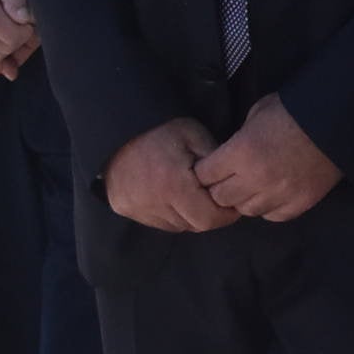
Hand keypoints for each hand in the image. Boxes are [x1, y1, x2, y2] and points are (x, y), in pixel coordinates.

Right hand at [104, 118, 239, 233]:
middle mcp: (153, 203)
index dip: (226, 215)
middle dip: (210, 215)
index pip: (208, 218)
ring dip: (190, 215)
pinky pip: (158, 221)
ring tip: (194, 193)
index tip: (234, 203)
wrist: (119, 127)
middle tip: (218, 199)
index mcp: (173, 185)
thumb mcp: (195, 136)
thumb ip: (217, 163)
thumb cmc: (162, 129)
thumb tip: (233, 185)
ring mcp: (136, 208)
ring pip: (177, 225)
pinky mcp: (125, 208)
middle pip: (193, 225)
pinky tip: (173, 194)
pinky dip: (171, 213)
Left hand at [193, 95, 342, 221]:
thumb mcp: (258, 112)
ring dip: (245, 199)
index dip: (205, 170)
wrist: (337, 119)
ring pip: (245, 210)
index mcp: (241, 152)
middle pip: (220, 198)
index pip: (204, 175)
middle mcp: (255, 178)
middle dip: (220, 187)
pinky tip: (274, 192)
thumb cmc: (294, 109)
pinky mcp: (299, 203)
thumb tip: (229, 154)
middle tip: (229, 178)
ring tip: (253, 186)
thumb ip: (239, 137)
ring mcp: (278, 194)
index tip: (211, 166)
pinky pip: (272, 216)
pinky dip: (269, 206)